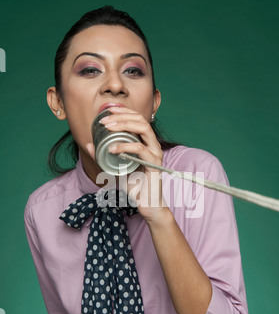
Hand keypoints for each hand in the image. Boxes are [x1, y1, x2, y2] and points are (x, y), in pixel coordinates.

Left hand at [100, 106, 169, 222]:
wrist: (145, 203)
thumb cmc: (133, 185)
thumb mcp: (113, 167)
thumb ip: (103, 156)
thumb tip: (89, 144)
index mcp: (145, 142)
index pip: (137, 118)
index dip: (123, 111)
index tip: (107, 111)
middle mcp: (152, 144)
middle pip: (140, 119)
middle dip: (121, 116)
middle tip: (103, 121)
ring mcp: (155, 152)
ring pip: (143, 128)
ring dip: (124, 125)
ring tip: (107, 128)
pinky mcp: (154, 163)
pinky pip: (140, 149)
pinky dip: (125, 146)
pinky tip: (112, 148)